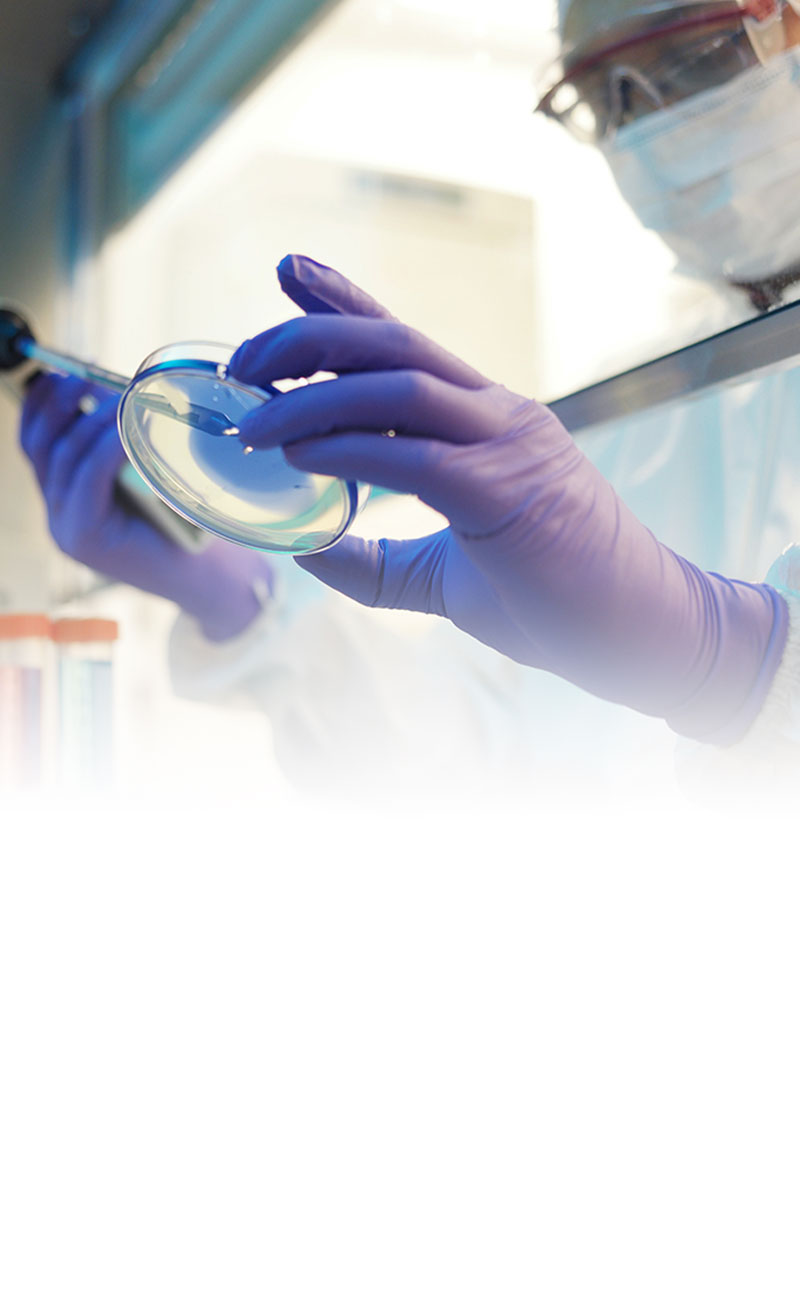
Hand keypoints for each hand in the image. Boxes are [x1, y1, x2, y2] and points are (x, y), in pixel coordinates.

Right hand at [20, 373, 272, 640]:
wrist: (206, 579)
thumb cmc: (186, 524)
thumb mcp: (146, 477)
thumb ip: (122, 447)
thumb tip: (119, 387)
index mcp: (65, 498)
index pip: (35, 442)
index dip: (43, 402)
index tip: (64, 370)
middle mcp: (57, 514)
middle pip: (39, 445)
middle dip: (59, 403)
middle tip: (83, 374)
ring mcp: (65, 528)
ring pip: (63, 458)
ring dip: (90, 419)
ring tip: (117, 396)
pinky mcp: (85, 538)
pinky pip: (88, 478)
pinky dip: (106, 445)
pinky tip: (124, 426)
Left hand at [227, 255, 786, 743]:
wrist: (636, 637)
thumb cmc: (551, 604)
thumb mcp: (443, 581)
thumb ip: (378, 562)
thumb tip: (306, 551)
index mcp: (487, 422)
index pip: (405, 345)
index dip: (344, 302)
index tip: (288, 273)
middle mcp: (496, 415)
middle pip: (391, 345)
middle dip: (308, 337)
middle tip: (242, 363)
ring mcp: (507, 445)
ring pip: (399, 384)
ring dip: (314, 398)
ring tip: (255, 423)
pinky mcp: (506, 491)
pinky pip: (414, 455)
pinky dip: (349, 450)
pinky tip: (301, 457)